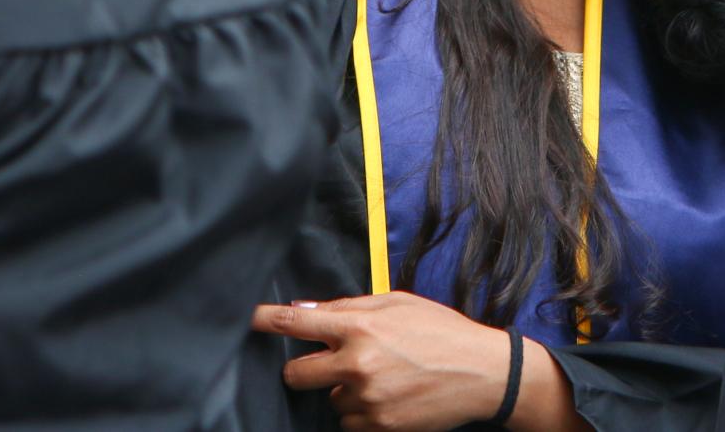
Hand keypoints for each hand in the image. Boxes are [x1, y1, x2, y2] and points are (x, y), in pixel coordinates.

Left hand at [252, 293, 512, 431]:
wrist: (479, 372)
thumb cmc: (440, 329)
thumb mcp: (397, 303)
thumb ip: (349, 308)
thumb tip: (306, 313)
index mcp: (360, 326)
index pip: (298, 324)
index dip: (267, 321)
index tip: (245, 319)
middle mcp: (357, 364)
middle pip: (297, 374)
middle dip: (305, 369)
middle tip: (331, 362)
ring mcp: (365, 400)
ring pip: (330, 399)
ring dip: (345, 390)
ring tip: (384, 377)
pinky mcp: (377, 427)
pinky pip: (350, 421)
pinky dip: (362, 412)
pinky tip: (390, 397)